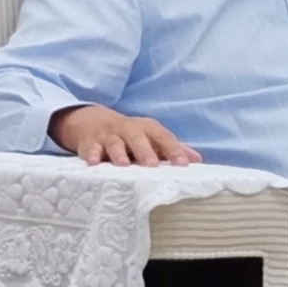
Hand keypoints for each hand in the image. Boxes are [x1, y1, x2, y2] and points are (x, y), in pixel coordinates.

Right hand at [48, 103, 199, 166]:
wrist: (93, 122)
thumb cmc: (130, 135)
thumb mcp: (151, 137)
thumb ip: (172, 148)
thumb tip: (198, 159)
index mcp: (147, 129)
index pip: (163, 137)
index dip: (174, 150)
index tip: (183, 164)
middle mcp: (128, 130)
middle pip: (137, 138)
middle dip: (144, 150)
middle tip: (151, 164)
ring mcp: (108, 136)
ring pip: (114, 143)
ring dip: (118, 153)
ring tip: (122, 164)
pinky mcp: (89, 143)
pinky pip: (90, 149)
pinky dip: (91, 155)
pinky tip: (93, 163)